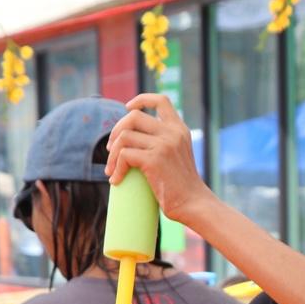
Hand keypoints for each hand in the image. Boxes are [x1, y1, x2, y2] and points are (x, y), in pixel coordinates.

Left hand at [105, 93, 213, 223]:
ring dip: (112, 154)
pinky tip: (116, 180)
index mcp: (180, 130)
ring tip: (111, 169)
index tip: (127, 107)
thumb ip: (162, 142)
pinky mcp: (154, 159)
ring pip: (124, 136)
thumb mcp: (176, 156)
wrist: (193, 204)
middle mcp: (173, 133)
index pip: (161, 100)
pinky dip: (116, 168)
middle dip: (116, 131)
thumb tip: (131, 137)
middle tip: (112, 149)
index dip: (141, 99)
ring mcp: (164, 144)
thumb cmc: (181, 186)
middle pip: (134, 116)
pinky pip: (124, 155)